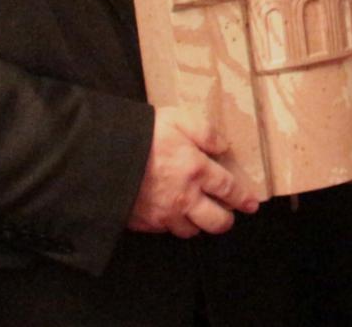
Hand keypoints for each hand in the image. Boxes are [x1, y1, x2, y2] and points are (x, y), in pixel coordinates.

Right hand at [127, 107, 259, 238]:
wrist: (99, 158)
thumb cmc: (140, 135)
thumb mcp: (177, 120)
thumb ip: (205, 132)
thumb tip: (224, 146)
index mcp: (196, 170)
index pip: (228, 189)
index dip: (243, 198)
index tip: (252, 205)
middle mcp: (184, 197)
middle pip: (215, 222)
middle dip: (225, 222)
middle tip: (227, 218)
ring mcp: (163, 214)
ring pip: (190, 231)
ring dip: (197, 224)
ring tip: (197, 216)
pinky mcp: (143, 223)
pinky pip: (164, 231)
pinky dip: (170, 225)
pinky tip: (170, 215)